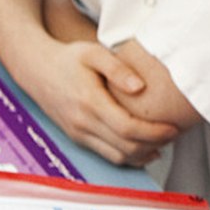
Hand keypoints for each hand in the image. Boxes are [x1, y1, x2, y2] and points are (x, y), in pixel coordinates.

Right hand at [29, 38, 178, 165]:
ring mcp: (78, 133)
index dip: (154, 133)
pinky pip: (107, 155)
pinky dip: (128, 156)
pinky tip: (144, 148)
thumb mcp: (93, 53)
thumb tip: (140, 86)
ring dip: (143, 154)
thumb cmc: (67, 58)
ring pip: (117, 156)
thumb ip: (118, 68)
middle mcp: (82, 123)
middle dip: (154, 145)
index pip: (128, 128)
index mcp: (89, 102)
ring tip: (164, 142)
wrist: (35, 68)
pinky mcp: (77, 138)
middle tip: (174, 135)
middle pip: (126, 147)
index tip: (173, 128)